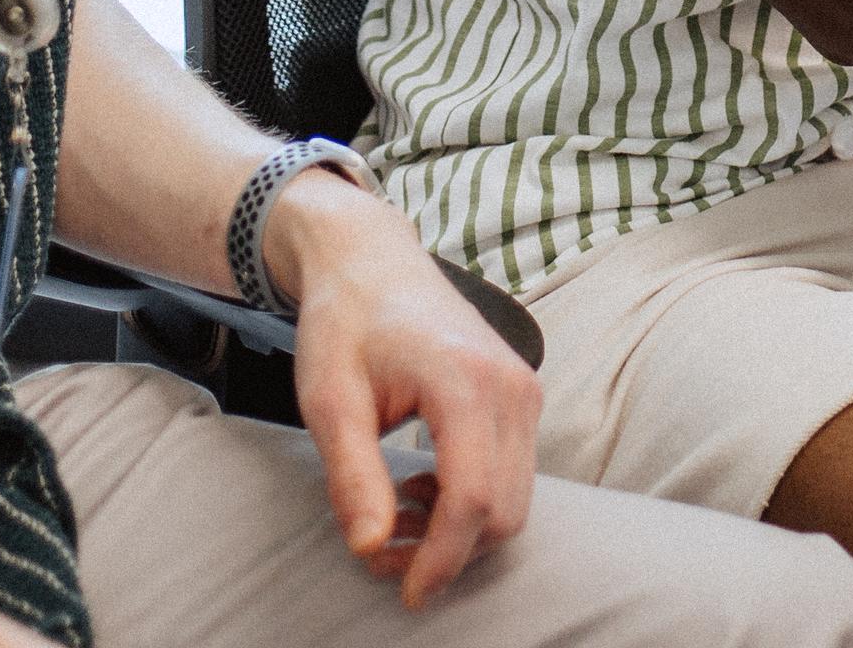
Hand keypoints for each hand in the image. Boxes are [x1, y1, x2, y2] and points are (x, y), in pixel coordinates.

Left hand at [264, 173, 538, 608]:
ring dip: (458, 531)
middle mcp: (511, 386)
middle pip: (503, 511)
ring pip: (513, 501)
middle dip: (446, 552)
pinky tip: (419, 488)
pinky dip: (470, 502)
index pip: (472, 499)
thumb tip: (371, 548)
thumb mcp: (329, 400)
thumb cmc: (344, 322)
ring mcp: (524, 390)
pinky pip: (513, 475)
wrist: (371, 261)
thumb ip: (353, 475)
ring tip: (393, 515)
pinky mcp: (522, 397)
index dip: (440, 559)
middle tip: (380, 551)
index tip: (403, 592)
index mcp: (465, 380)